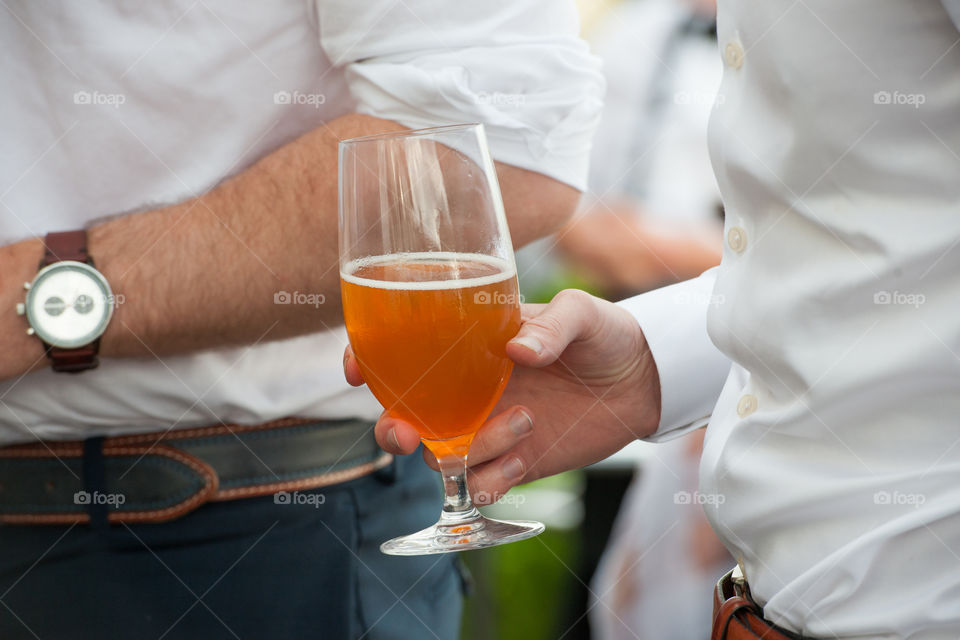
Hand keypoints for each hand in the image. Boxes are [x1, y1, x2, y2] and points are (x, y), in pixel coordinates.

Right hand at [343, 288, 661, 502]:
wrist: (644, 382)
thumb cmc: (605, 334)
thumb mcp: (583, 313)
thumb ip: (553, 325)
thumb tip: (518, 351)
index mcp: (468, 346)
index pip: (401, 351)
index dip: (367, 359)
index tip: (356, 368)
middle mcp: (467, 390)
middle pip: (403, 415)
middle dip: (391, 430)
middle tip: (406, 435)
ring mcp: (487, 428)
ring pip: (440, 455)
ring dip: (466, 450)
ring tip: (525, 422)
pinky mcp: (514, 463)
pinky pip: (478, 485)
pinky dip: (489, 480)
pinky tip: (523, 459)